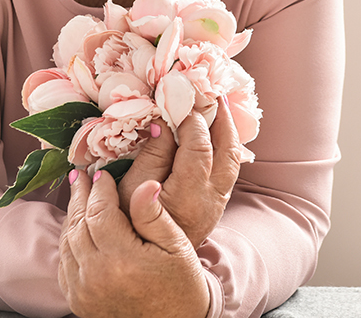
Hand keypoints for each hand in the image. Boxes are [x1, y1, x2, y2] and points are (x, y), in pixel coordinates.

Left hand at [58, 170, 209, 317]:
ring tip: (78, 196)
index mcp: (122, 259)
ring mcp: (84, 291)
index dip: (100, 189)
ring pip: (67, 243)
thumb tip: (145, 184)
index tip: (103, 174)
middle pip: (78, 224)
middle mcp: (97, 276)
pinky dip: (68, 242)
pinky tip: (77, 228)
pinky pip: (64, 264)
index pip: (100, 212)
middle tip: (82, 176)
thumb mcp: (177, 246)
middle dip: (80, 196)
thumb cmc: (181, 285)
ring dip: (72, 216)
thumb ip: (155, 215)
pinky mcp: (79, 302)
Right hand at [118, 101, 243, 247]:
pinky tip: (215, 133)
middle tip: (211, 91)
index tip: (181, 96)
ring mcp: (217, 203)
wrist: (145, 269)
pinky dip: (225, 145)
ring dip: (227, 130)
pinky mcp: (216, 205)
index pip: (199, 145)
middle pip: (227, 149)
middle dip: (220, 117)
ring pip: (233, 159)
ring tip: (217, 105)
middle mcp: (211, 198)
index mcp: (189, 194)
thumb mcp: (129, 191)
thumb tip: (164, 123)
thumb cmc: (127, 229)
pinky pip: (228, 168)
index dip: (192, 118)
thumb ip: (151, 156)